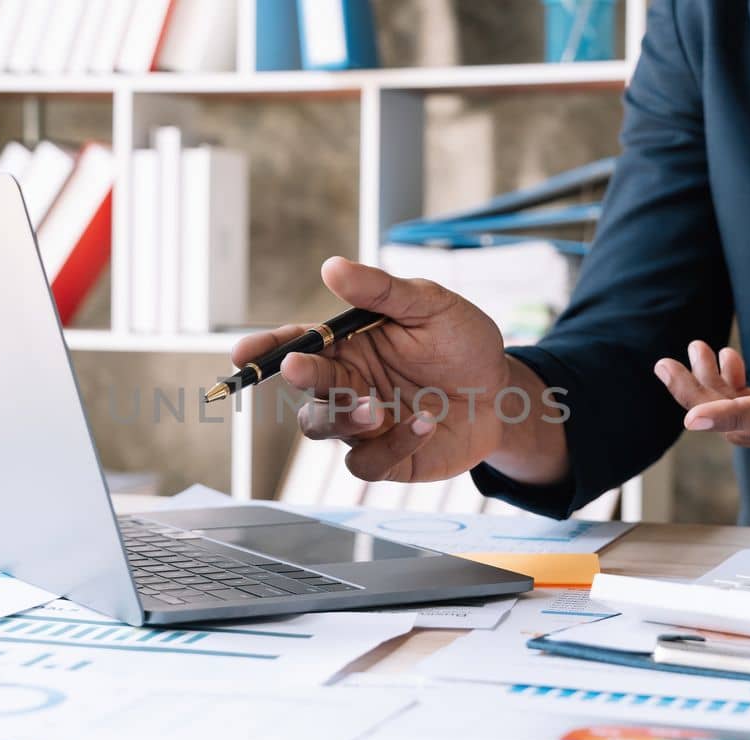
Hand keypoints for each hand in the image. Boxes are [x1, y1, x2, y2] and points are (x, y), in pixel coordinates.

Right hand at [229, 257, 509, 481]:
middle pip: (305, 390)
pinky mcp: (386, 458)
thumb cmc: (462, 343)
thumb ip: (381, 291)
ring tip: (377, 407)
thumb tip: (332, 266)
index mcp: (348, 345)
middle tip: (300, 369)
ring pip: (324, 429)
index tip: (244, 353)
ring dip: (342, 417)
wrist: (505, 393)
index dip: (266, 350)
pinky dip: (392, 446)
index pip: (297, 344)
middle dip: (301, 379)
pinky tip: (425, 423)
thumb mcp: (430, 305)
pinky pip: (366, 464)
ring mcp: (363, 425)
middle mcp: (348, 384)